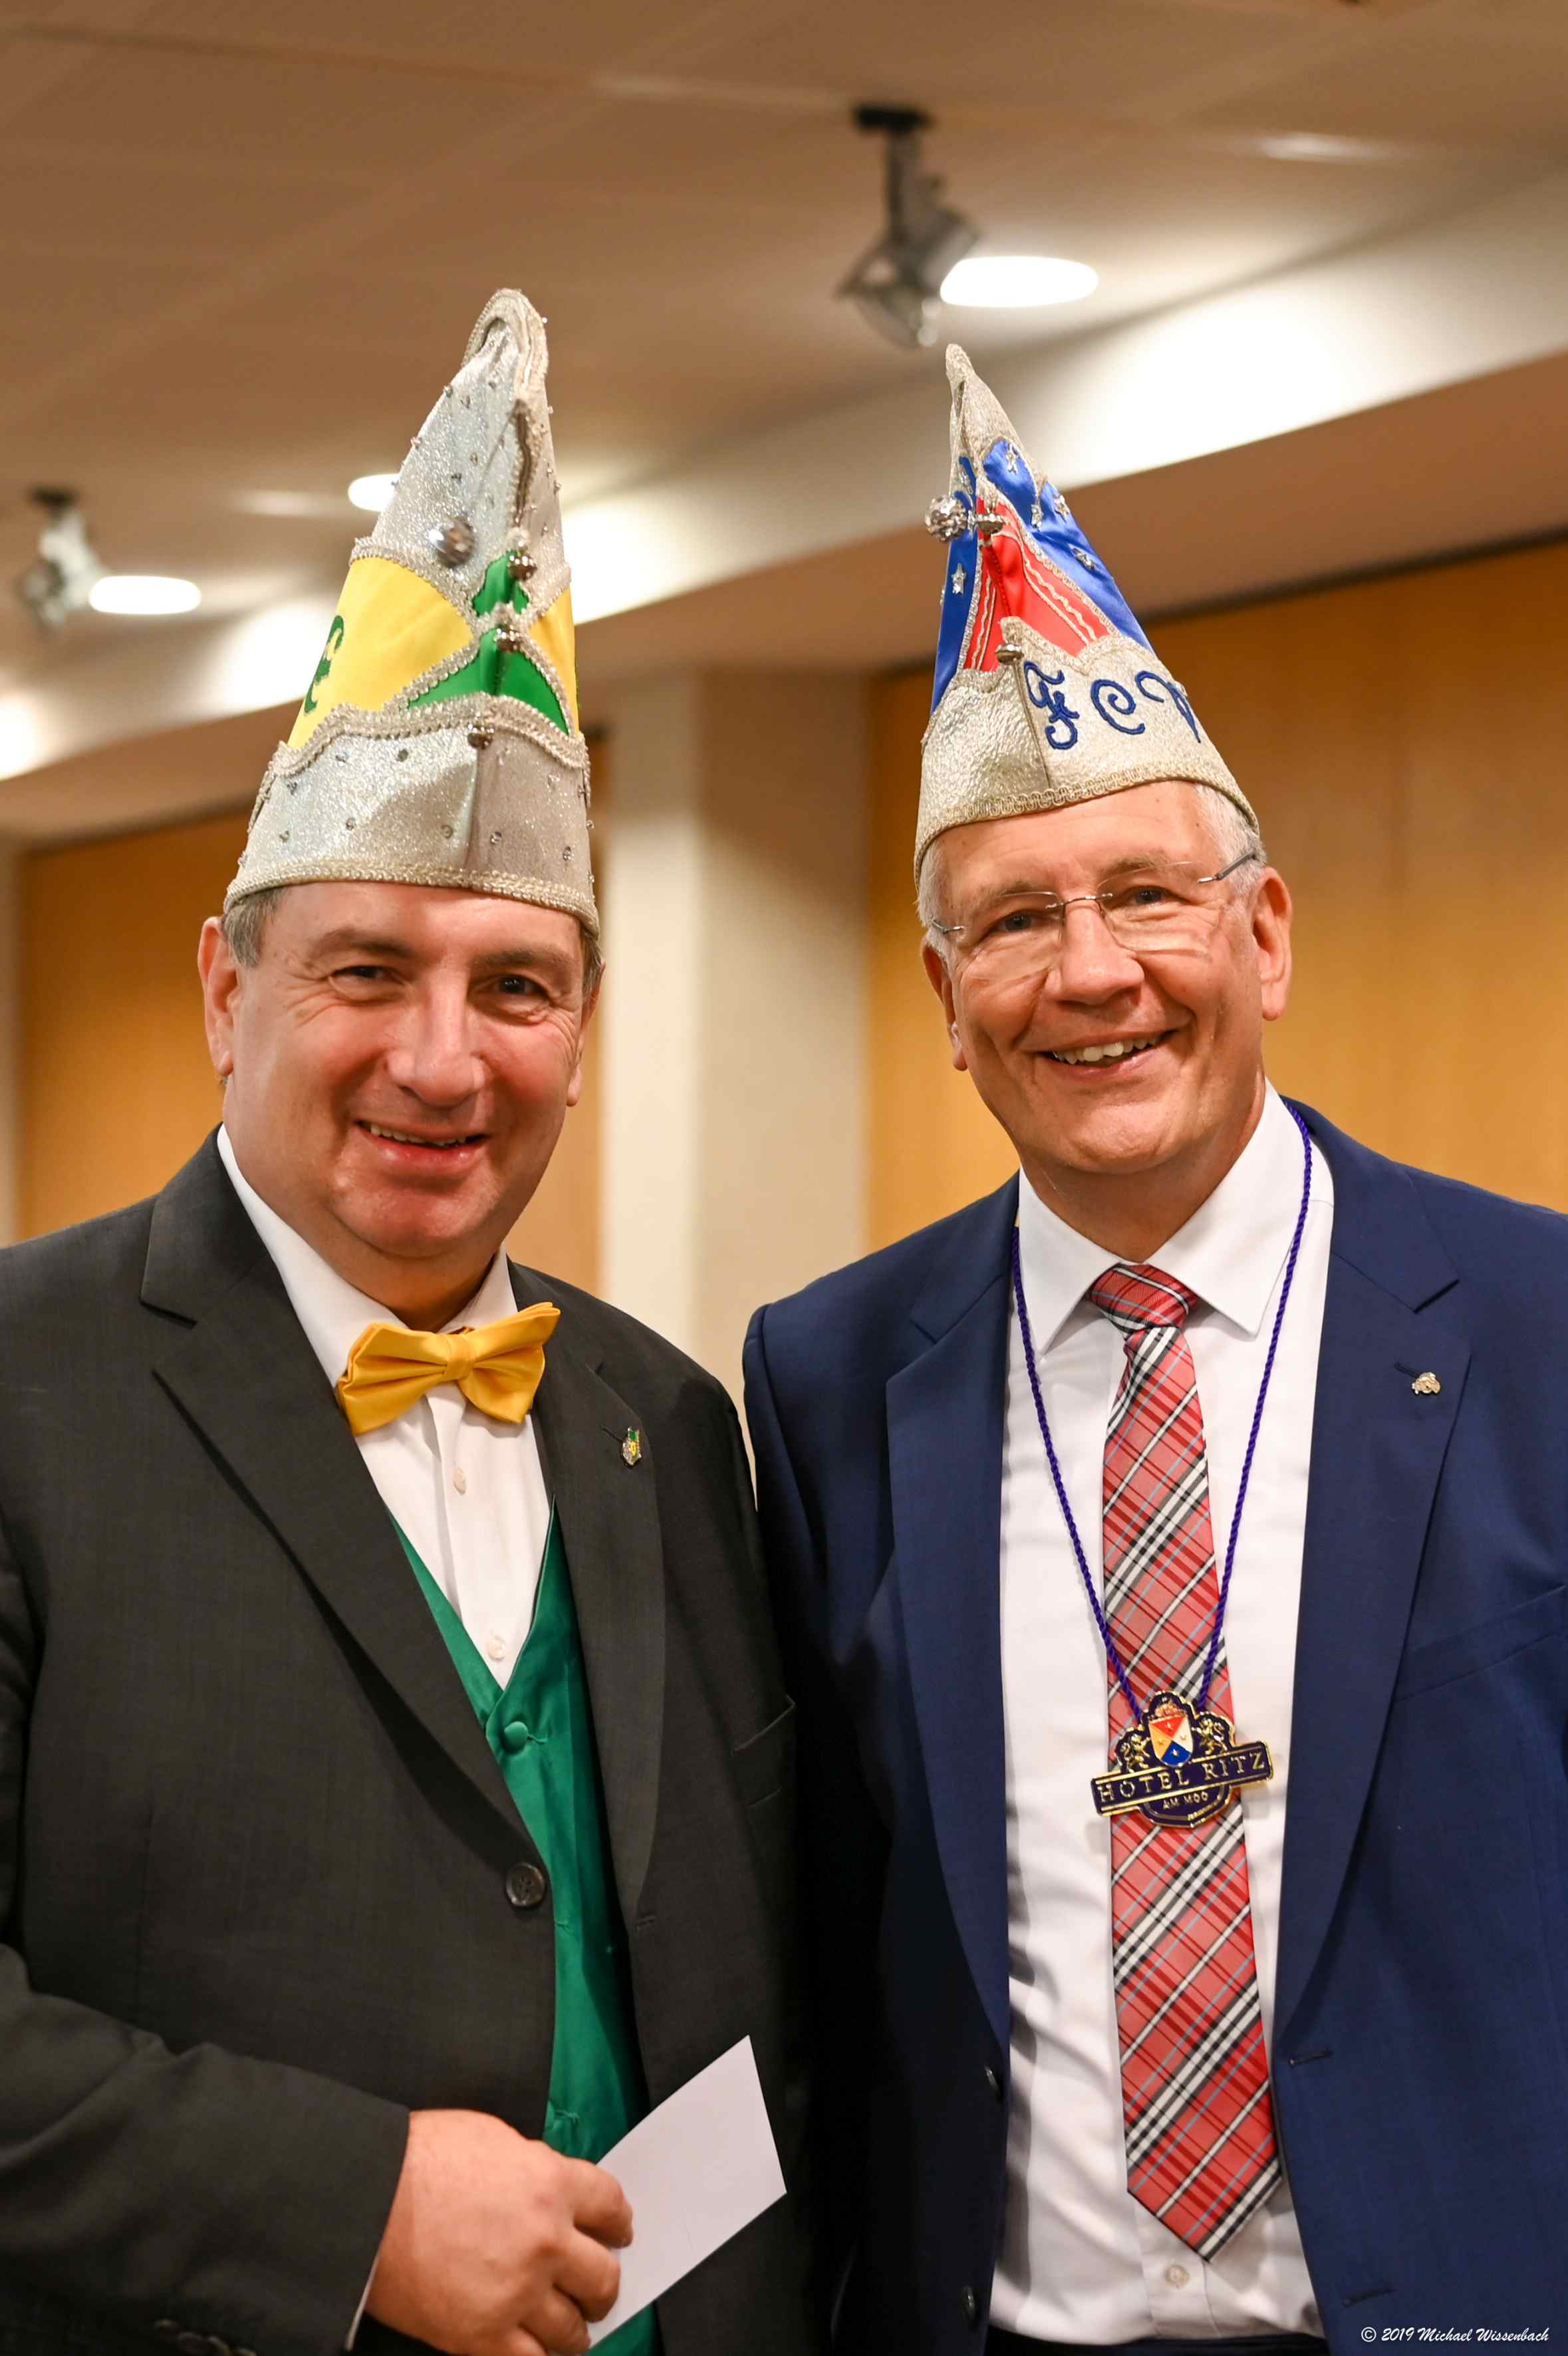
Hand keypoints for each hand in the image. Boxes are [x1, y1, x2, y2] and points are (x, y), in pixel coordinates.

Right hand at [365, 2109, 632, 2355]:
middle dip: (603, 2284)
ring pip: (572, 2327)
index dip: (618, 2223)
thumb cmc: (419, 2160)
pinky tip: (538, 2351)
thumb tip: (550, 2189)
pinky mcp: (483, 2334)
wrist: (366, 2198)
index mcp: (551, 2183)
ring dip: (576, 2327)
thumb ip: (534, 2167)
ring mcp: (517, 2291)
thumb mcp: (493, 2138)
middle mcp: (546, 2239)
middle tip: (597, 2289)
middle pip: (603, 2275)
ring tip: (570, 2328)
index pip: (611, 2206)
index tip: (618, 2234)